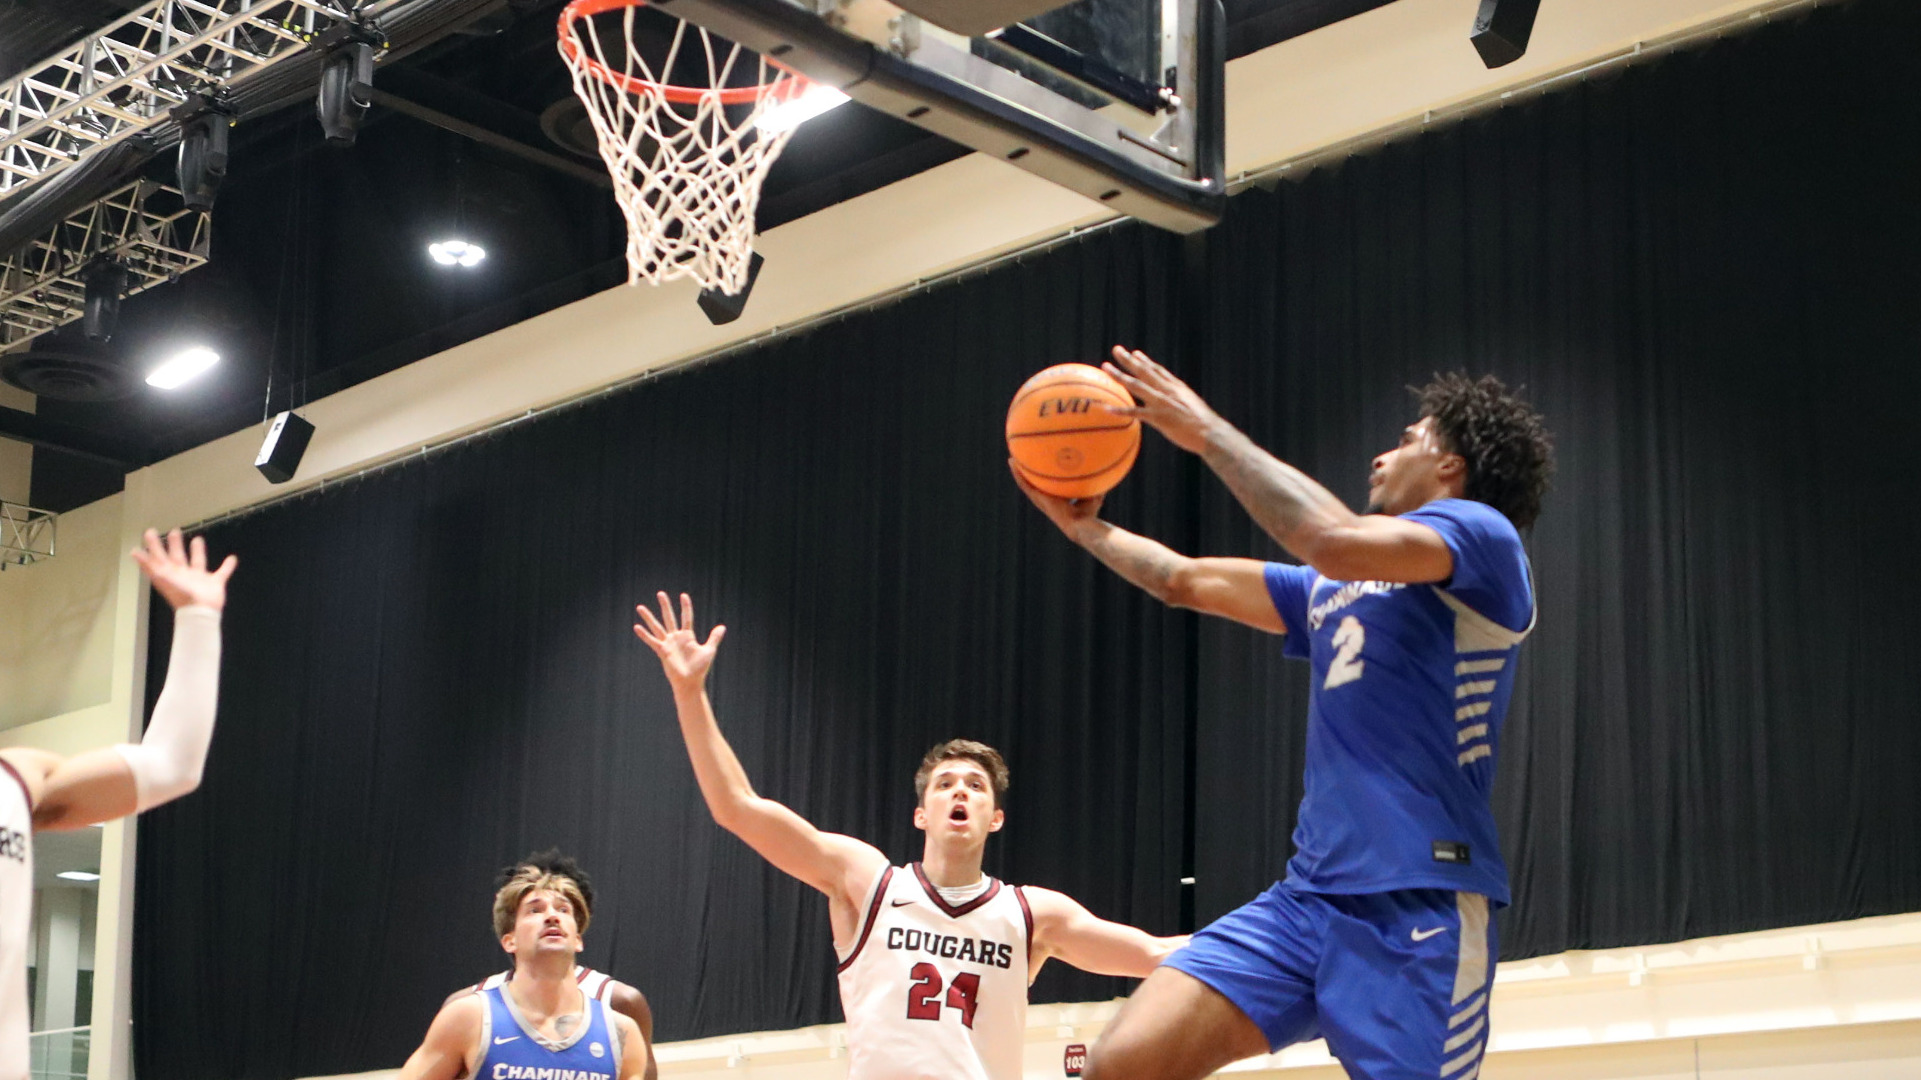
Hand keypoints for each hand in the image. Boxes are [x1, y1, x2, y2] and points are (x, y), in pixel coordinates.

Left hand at [131, 528, 236, 610]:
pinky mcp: (214, 583)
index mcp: (170, 573)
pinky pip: (222, 572)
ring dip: (197, 551)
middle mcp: (183, 575)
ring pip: (197, 561)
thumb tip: (133, 551)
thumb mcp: (162, 578)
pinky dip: (228, 566)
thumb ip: (149, 564)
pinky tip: (232, 559)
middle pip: (177, 557)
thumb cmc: (181, 596)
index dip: (153, 547)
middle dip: (175, 545)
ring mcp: (199, 579)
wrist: (200, 613)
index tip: (150, 534)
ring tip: (197, 540)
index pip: (159, 558)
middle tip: (174, 531)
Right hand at [633, 592, 725, 690]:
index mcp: (687, 636)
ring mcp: (668, 644)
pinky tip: (637, 627)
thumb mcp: (709, 650)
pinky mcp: (662, 651)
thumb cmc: (700, 668)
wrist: (690, 682)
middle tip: (660, 593)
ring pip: (657, 626)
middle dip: (665, 606)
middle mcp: (676, 637)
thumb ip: (714, 638)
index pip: (686, 617)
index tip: (683, 595)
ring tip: (639, 607)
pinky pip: (652, 641)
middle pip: (669, 617)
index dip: (685, 606)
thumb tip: (722, 626)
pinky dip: (644, 635)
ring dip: (649, 617)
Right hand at [1008, 459, 1103, 539]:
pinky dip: (1018, 473)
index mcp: (1057, 500)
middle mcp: (1046, 500)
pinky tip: (1013, 462)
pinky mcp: (1037, 497)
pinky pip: (1025, 484)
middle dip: (1028, 475)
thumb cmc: (1088, 514)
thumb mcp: (1093, 494)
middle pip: (1034, 485)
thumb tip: (1103, 469)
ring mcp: (1040, 499)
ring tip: (1013, 460)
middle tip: (1022, 463)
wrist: (1079, 524)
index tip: (1042, 468)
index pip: (1048, 488)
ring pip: (1025, 484)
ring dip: (1018, 472)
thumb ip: (1095, 483)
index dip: (1044, 480)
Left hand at [1102, 345, 1222, 455]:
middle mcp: (1167, 391)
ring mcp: (1162, 403)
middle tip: (1116, 349)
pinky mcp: (1159, 417)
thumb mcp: (1192, 406)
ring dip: (1119, 375)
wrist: (1211, 433)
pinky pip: (1135, 412)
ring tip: (1105, 366)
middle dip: (1128, 360)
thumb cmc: (1204, 425)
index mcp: (1176, 388)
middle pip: (1144, 371)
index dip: (1145, 361)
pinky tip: (1106, 408)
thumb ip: (1180, 402)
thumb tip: (1175, 405)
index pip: (1158, 371)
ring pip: (1136, 385)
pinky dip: (1120, 410)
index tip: (1135, 354)